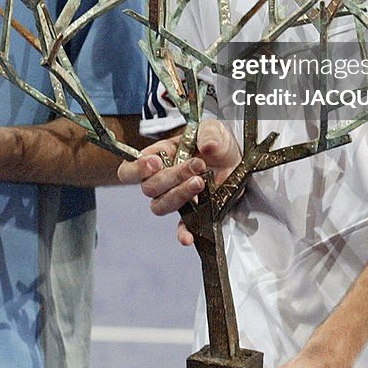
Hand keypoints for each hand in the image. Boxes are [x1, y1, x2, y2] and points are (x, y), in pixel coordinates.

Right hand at [117, 118, 240, 245]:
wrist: (237, 159)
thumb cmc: (217, 142)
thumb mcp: (213, 129)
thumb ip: (208, 133)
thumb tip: (206, 146)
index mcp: (159, 156)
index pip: (130, 168)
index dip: (137, 168)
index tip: (155, 163)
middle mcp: (162, 178)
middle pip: (149, 187)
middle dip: (172, 176)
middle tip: (198, 165)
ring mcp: (176, 197)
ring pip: (160, 206)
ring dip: (178, 195)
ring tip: (200, 183)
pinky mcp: (193, 213)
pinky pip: (181, 226)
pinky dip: (183, 232)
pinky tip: (187, 237)